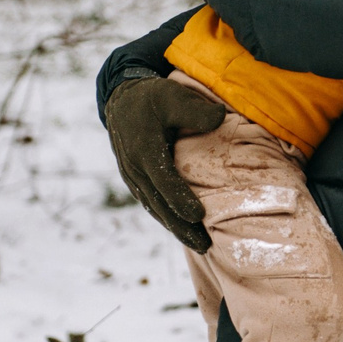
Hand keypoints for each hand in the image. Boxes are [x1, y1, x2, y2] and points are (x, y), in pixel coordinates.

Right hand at [103, 73, 225, 251]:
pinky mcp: (135, 181)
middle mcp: (135, 168)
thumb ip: (195, 109)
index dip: (180, 199)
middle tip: (205, 246)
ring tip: (200, 246)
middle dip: (182, 227)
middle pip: (159, 204)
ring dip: (176, 228)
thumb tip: (221, 117)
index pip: (163, 179)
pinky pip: (151, 203)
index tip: (200, 215)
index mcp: (144, 148)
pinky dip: (166, 219)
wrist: (121, 101)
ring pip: (154, 208)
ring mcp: (132, 177)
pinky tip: (184, 230)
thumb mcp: (173, 95)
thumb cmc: (152, 98)